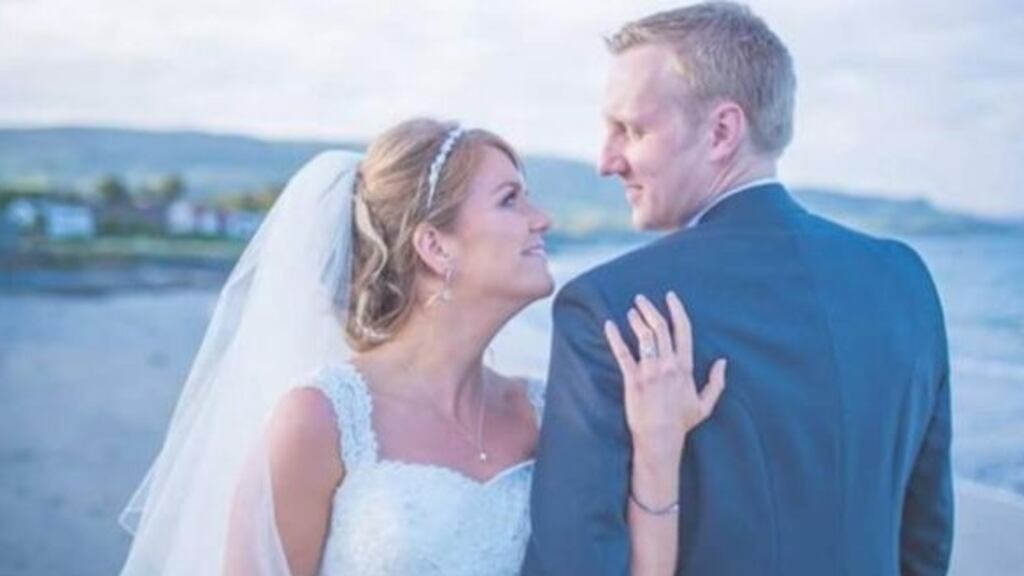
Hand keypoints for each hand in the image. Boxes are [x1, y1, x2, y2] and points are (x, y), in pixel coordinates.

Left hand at [604, 292, 726, 466]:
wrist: (660, 438)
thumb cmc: (681, 423)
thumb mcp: (705, 404)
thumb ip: (716, 382)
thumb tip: (723, 362)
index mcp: (685, 367)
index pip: (682, 331)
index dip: (677, 310)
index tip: (670, 296)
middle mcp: (668, 365)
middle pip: (659, 328)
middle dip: (650, 309)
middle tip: (641, 298)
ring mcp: (649, 371)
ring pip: (643, 336)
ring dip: (636, 320)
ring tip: (631, 311)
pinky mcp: (632, 380)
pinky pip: (622, 354)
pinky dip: (614, 337)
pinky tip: (608, 325)